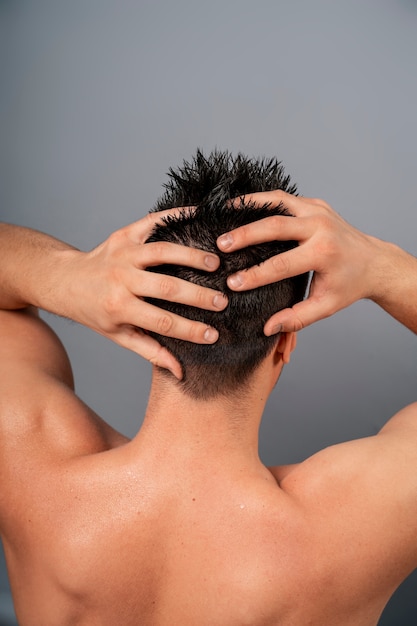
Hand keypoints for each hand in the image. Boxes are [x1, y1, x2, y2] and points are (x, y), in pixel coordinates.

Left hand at [64, 210, 227, 376]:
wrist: (66, 280)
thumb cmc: (96, 312)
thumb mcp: (119, 335)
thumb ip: (151, 351)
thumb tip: (181, 372)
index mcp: (119, 308)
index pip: (162, 322)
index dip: (190, 330)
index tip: (214, 334)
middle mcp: (120, 279)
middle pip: (166, 287)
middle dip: (198, 295)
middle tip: (223, 301)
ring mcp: (122, 253)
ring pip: (162, 252)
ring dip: (192, 256)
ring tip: (216, 263)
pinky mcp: (124, 234)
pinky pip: (153, 222)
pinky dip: (177, 217)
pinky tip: (199, 218)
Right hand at [216, 192, 381, 333]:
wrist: (374, 262)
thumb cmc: (348, 286)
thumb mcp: (325, 306)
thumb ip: (296, 319)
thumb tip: (268, 328)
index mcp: (323, 253)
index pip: (281, 264)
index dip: (255, 275)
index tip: (232, 283)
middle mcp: (321, 227)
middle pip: (275, 226)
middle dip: (245, 235)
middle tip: (221, 244)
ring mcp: (318, 211)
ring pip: (277, 202)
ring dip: (249, 207)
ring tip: (223, 213)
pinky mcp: (314, 204)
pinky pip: (283, 198)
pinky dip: (261, 200)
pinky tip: (241, 207)